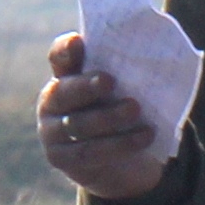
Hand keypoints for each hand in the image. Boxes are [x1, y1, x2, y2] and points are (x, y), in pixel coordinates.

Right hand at [36, 30, 172, 200]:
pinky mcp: (60, 158)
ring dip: (108, 118)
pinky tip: (143, 137)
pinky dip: (118, 146)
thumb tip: (152, 53)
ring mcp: (51, 131)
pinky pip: (89, 152)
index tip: (77, 41)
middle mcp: (52, 100)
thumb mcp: (123, 90)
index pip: (59, 56)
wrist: (117, 162)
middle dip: (87, 86)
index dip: (66, 49)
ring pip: (78, 124)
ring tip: (135, 110)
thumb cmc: (120, 112)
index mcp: (65, 75)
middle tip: (111, 81)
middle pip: (65, 91)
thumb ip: (125, 72)